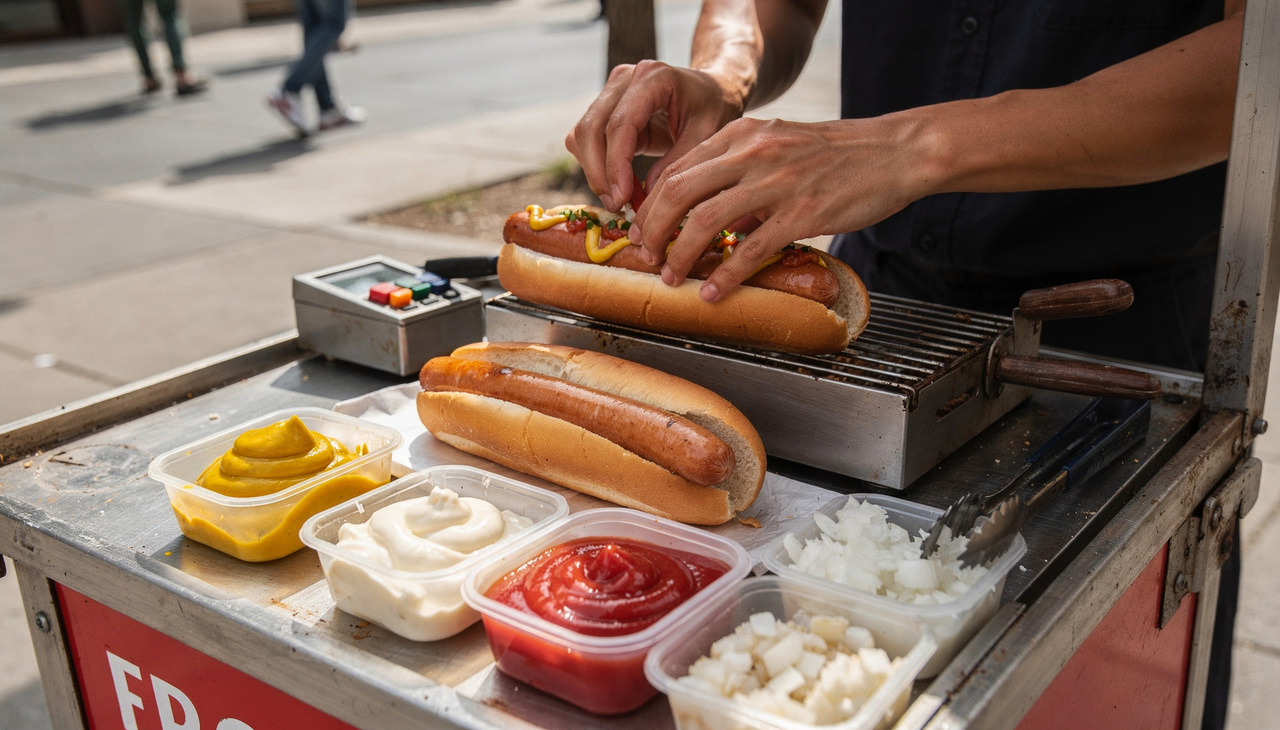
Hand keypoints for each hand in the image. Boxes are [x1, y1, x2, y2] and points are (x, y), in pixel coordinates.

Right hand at [566, 60, 745, 211]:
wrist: (712, 90)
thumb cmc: (714, 109)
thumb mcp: (708, 136)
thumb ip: (678, 164)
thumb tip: (645, 197)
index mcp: (653, 77)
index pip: (620, 123)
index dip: (615, 165)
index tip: (621, 198)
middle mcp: (624, 78)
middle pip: (591, 128)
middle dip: (599, 173)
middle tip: (616, 205)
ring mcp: (610, 91)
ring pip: (581, 135)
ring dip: (594, 171)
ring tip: (618, 200)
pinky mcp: (604, 108)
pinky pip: (584, 139)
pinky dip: (595, 165)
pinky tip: (617, 184)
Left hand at [631, 115, 930, 301]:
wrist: (894, 152)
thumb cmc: (837, 155)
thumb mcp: (779, 147)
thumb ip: (741, 174)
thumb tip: (713, 218)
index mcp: (742, 135)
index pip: (677, 168)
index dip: (651, 204)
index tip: (642, 230)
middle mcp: (752, 153)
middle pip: (679, 192)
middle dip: (654, 229)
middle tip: (646, 256)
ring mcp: (777, 182)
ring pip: (706, 220)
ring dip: (681, 254)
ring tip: (672, 277)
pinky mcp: (803, 212)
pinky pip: (751, 249)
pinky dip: (725, 275)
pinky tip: (712, 293)